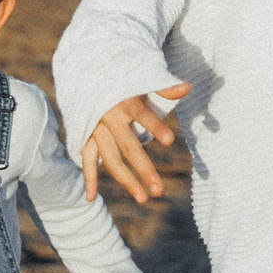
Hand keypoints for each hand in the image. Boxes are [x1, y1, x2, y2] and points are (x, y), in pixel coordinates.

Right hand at [80, 83, 190, 203]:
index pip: (142, 115)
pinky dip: (88, 177)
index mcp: (124, 100)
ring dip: (126, 180)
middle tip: (159, 191)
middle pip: (128, 146)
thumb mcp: (142, 79)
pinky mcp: (86, 136)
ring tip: (143, 199)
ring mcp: (95, 129)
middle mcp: (108, 117)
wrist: (85, 73)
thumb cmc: (122, 80)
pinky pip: (86, 159)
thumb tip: (187, 87)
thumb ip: (164, 87)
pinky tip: (90, 198)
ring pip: (110, 159)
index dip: (155, 127)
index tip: (170, 141)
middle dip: (144, 169)